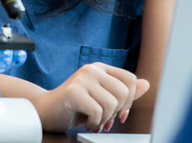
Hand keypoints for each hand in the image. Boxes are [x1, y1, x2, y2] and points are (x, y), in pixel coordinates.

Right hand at [33, 63, 149, 132]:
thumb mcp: (102, 98)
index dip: (129, 100)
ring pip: (111, 104)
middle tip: (103, 118)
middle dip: (116, 112)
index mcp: (101, 68)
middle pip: (123, 92)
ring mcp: (82, 79)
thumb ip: (123, 92)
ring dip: (104, 120)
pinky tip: (86, 122)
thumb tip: (146, 84)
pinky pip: (97, 111)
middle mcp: (92, 69)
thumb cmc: (74, 106)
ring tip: (93, 121)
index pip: (130, 80)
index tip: (119, 113)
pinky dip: (94, 123)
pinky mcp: (74, 92)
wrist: (45, 111)